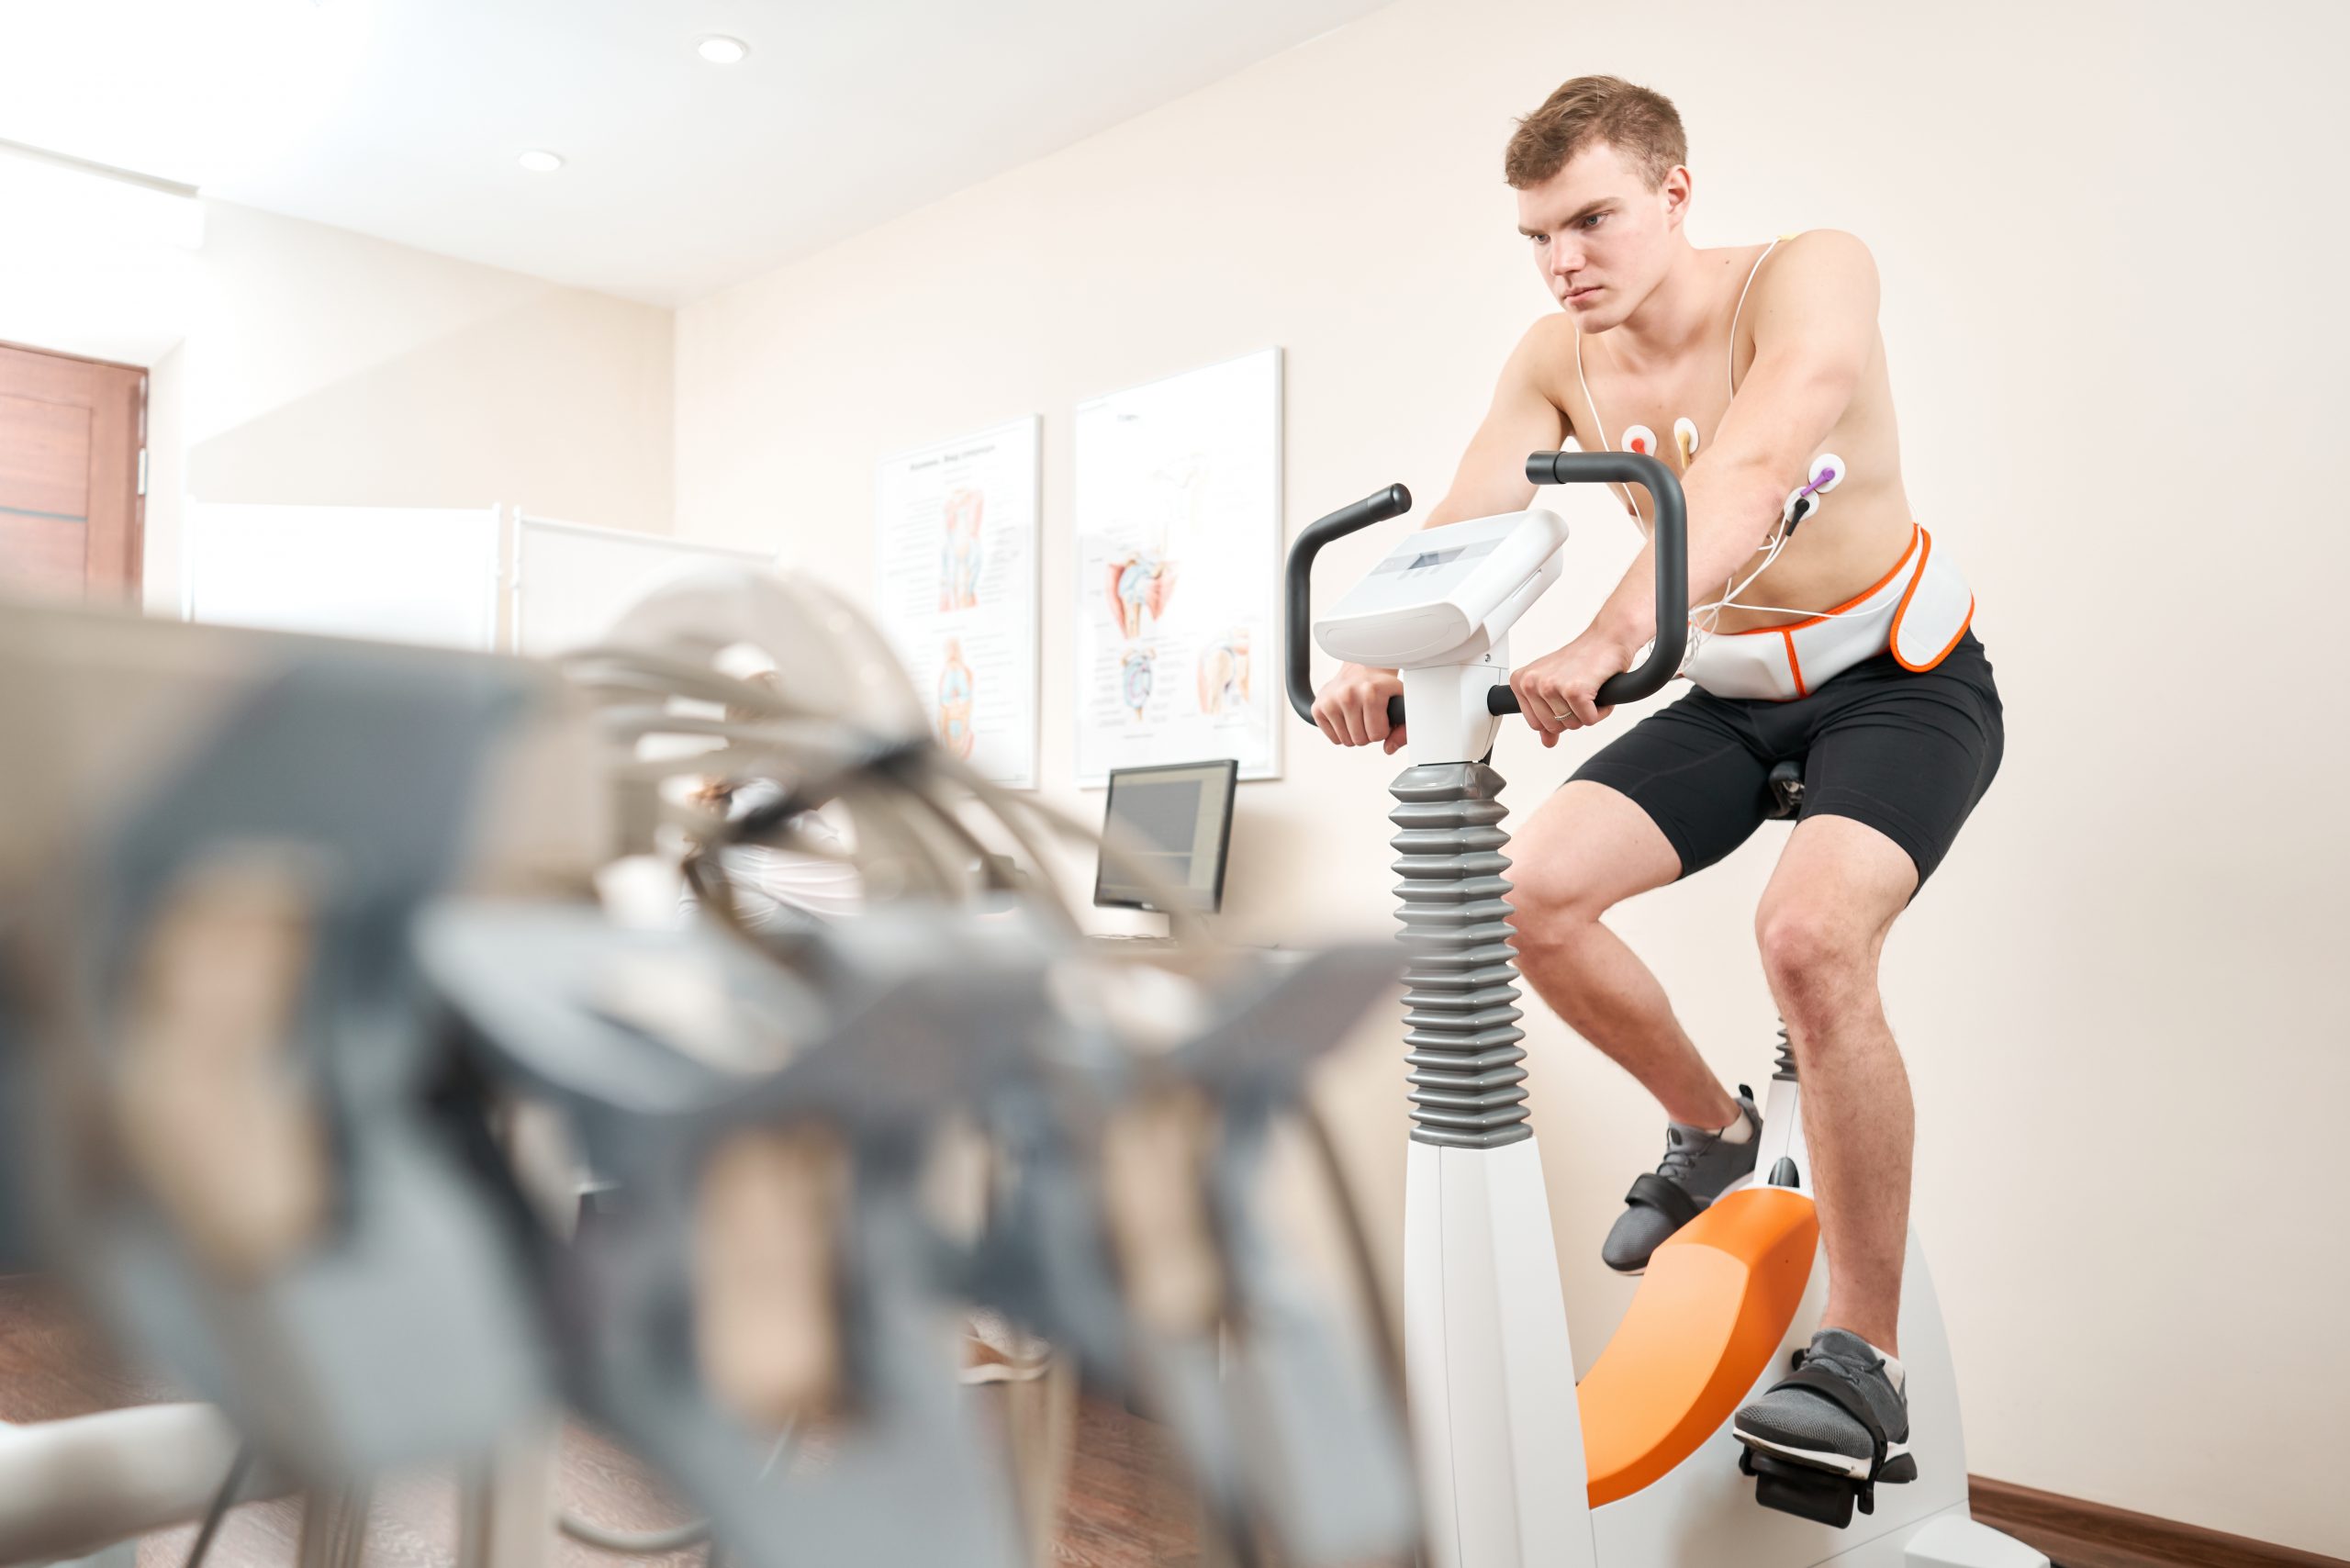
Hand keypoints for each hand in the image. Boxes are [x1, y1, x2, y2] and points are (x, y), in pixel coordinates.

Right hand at [1312, 663, 1407, 753]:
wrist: (1360, 669)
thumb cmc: (1381, 687)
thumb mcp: (1400, 701)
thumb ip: (1404, 728)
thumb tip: (1389, 748)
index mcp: (1370, 692)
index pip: (1376, 735)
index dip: (1382, 729)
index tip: (1381, 716)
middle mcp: (1348, 694)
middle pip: (1360, 740)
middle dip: (1368, 733)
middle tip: (1369, 716)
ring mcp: (1330, 701)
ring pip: (1346, 741)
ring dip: (1355, 733)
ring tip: (1358, 715)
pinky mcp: (1318, 708)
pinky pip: (1334, 739)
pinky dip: (1342, 733)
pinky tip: (1346, 716)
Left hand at [1508, 632, 1636, 746]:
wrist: (1607, 639)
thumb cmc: (1583, 660)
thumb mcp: (1556, 688)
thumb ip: (1547, 716)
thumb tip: (1547, 742)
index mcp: (1521, 682)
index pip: (1535, 723)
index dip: (1557, 715)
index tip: (1565, 696)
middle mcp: (1532, 683)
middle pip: (1553, 727)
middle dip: (1573, 715)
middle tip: (1580, 691)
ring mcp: (1551, 686)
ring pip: (1572, 725)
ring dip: (1588, 712)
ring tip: (1589, 689)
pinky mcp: (1574, 690)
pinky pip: (1589, 720)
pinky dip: (1601, 711)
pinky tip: (1599, 690)